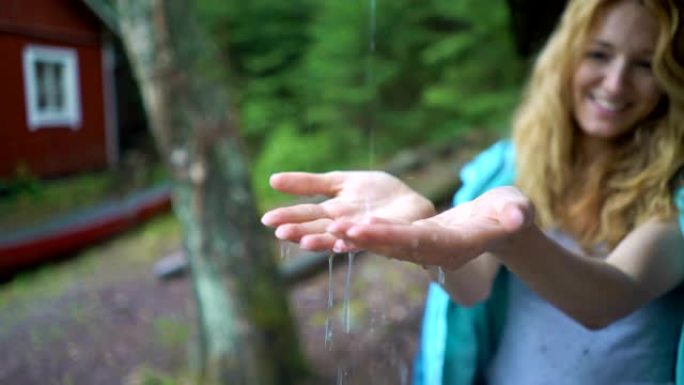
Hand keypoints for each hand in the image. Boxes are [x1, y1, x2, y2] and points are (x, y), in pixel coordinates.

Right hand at [261, 171, 434, 250]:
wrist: (411, 204)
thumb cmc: (376, 196)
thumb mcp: (340, 182)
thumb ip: (309, 183)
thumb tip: (272, 180)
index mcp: (334, 213)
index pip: (308, 215)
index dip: (289, 218)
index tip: (267, 220)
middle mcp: (347, 226)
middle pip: (321, 230)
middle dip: (302, 232)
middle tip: (281, 233)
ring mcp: (367, 232)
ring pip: (343, 238)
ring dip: (325, 240)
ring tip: (306, 241)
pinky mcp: (390, 234)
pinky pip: (375, 236)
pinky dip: (362, 236)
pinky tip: (347, 235)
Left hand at [326, 186, 534, 268]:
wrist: (501, 225)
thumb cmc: (511, 212)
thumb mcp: (517, 208)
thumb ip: (516, 213)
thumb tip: (517, 216)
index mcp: (459, 244)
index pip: (423, 241)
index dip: (394, 236)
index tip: (367, 229)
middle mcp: (437, 252)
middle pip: (397, 246)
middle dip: (367, 239)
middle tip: (337, 230)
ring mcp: (425, 249)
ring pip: (387, 245)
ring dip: (359, 238)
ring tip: (331, 228)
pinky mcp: (416, 243)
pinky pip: (387, 240)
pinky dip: (364, 235)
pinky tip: (339, 227)